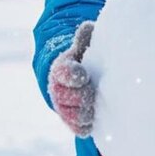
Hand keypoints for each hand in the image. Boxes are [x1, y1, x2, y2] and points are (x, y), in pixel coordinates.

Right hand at [48, 21, 96, 136]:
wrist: (81, 78)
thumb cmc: (85, 57)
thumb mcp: (84, 45)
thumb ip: (85, 37)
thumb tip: (88, 27)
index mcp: (61, 68)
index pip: (62, 73)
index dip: (72, 75)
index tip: (84, 74)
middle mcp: (58, 89)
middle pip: (65, 97)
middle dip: (81, 95)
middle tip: (93, 91)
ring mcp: (64, 107)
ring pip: (72, 116)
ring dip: (85, 112)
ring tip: (96, 106)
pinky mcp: (73, 121)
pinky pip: (78, 129)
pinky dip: (86, 126)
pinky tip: (95, 119)